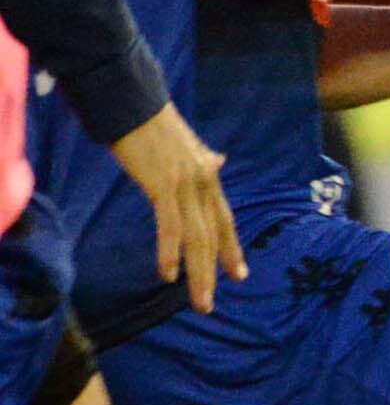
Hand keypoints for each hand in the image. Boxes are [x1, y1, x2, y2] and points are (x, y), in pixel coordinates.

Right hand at [108, 103, 244, 313]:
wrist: (135, 103)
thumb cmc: (153, 125)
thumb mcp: (185, 146)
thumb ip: (201, 162)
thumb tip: (218, 161)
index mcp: (208, 175)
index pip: (224, 220)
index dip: (231, 248)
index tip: (238, 273)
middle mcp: (204, 181)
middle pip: (214, 234)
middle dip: (215, 270)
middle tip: (212, 302)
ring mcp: (186, 184)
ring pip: (197, 237)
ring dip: (197, 273)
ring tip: (198, 300)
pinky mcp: (164, 184)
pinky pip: (171, 225)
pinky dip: (170, 251)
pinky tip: (168, 274)